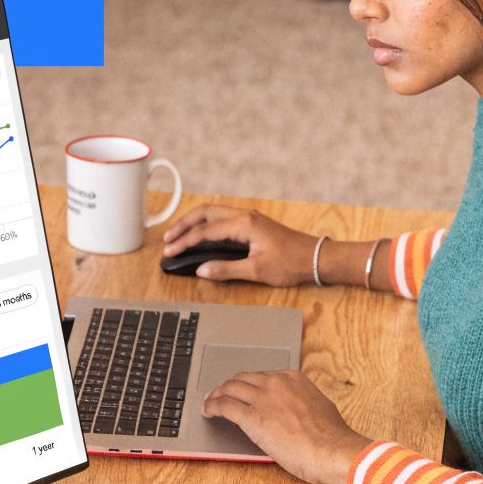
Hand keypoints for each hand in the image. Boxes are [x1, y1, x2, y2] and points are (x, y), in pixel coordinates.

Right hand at [161, 205, 316, 285]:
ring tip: (178, 234)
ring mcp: (249, 217)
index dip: (185, 242)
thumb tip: (202, 270)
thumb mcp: (256, 270)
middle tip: (167, 238)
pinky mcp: (252, 223)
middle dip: (183, 224)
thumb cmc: (291, 263)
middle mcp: (244, 215)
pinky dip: (206, 223)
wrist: (315, 257)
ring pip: (213, 212)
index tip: (170, 251)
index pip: (205, 231)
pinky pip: (222, 217)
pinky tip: (201, 233)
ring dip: (194, 221)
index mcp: (243, 224)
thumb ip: (226, 269)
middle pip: (204, 213)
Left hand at [202, 370, 371, 483]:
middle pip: (242, 379)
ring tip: (210, 402)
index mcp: (292, 378)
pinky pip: (224, 406)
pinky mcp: (251, 417)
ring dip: (216, 395)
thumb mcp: (318, 406)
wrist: (332, 450)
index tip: (242, 390)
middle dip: (228, 386)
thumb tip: (295, 410)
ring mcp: (262, 398)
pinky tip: (209, 412)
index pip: (261, 376)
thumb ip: (301, 402)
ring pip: (229, 389)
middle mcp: (275, 383)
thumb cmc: (330, 436)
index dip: (248, 384)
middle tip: (220, 394)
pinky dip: (213, 407)